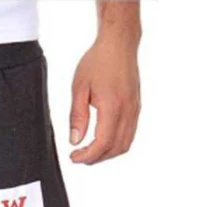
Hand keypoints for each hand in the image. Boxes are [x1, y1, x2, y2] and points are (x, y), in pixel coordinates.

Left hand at [69, 34, 140, 164]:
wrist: (119, 43)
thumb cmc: (98, 61)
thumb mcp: (79, 88)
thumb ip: (77, 116)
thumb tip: (75, 140)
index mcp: (113, 106)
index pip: (103, 143)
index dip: (88, 156)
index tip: (74, 156)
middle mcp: (127, 110)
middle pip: (115, 149)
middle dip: (96, 158)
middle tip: (79, 155)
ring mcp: (134, 109)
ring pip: (124, 144)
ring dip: (106, 153)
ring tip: (89, 150)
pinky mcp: (136, 107)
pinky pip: (129, 134)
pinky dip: (115, 144)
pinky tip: (102, 140)